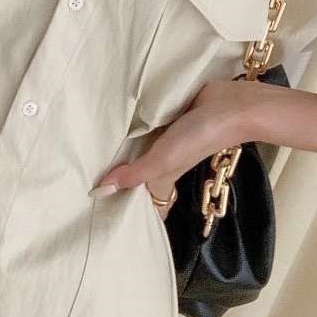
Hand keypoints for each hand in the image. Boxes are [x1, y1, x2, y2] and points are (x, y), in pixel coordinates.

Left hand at [92, 79, 258, 216]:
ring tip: (91, 141)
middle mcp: (165, 157)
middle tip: (86, 170)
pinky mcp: (172, 115)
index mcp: (164, 174)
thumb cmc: (199, 138)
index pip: (148, 200)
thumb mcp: (164, 160)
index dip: (132, 208)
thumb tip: (100, 191)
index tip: (104, 210)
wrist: (230, 105)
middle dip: (120, 171)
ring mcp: (169, 136)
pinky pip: (150, 123)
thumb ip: (135, 174)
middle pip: (140, 171)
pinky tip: (118, 115)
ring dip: (125, 143)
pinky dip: (137, 121)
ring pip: (143, 146)